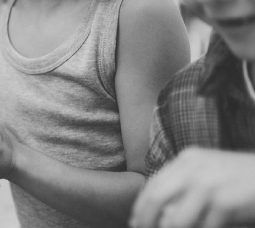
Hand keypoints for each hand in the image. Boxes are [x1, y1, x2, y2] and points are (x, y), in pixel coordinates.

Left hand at [130, 149, 254, 227]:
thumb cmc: (244, 180)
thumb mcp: (211, 172)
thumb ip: (186, 184)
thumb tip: (161, 212)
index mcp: (188, 159)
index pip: (153, 185)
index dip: (141, 207)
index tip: (136, 223)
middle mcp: (194, 168)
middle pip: (156, 200)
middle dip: (146, 221)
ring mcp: (209, 185)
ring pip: (176, 220)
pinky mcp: (224, 203)